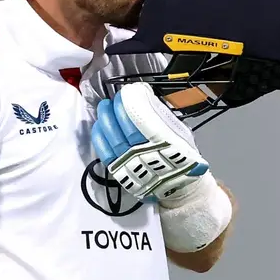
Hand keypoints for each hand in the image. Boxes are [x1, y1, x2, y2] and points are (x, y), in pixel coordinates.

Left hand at [90, 82, 209, 202]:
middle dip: (117, 110)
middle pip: (126, 131)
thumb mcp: (181, 133)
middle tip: (114, 99)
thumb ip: (163, 117)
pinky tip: (98, 126)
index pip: (144, 121)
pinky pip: (105, 154)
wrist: (180, 187)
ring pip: (113, 141)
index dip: (132, 105)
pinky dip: (100, 138)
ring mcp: (132, 166)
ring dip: (106, 121)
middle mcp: (147, 156)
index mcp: (165, 145)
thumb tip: (144, 98)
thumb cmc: (181, 156)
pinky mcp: (121, 173)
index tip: (127, 93)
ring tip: (104, 107)